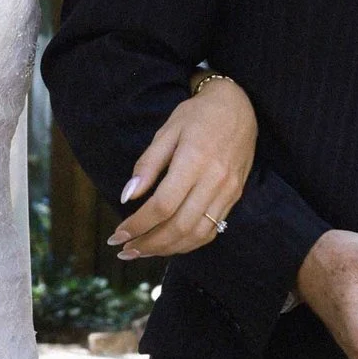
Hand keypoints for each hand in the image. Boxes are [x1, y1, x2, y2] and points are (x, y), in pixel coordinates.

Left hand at [112, 75, 258, 259]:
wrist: (240, 106)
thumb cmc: (198, 115)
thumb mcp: (167, 130)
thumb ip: (147, 164)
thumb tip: (127, 197)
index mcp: (194, 160)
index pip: (162, 205)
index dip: (138, 225)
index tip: (117, 235)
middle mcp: (214, 180)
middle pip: (179, 226)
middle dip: (149, 244)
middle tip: (125, 250)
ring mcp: (228, 192)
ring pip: (196, 234)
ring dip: (167, 249)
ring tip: (142, 252)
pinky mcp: (234, 197)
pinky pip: (211, 230)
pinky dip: (188, 244)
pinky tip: (169, 245)